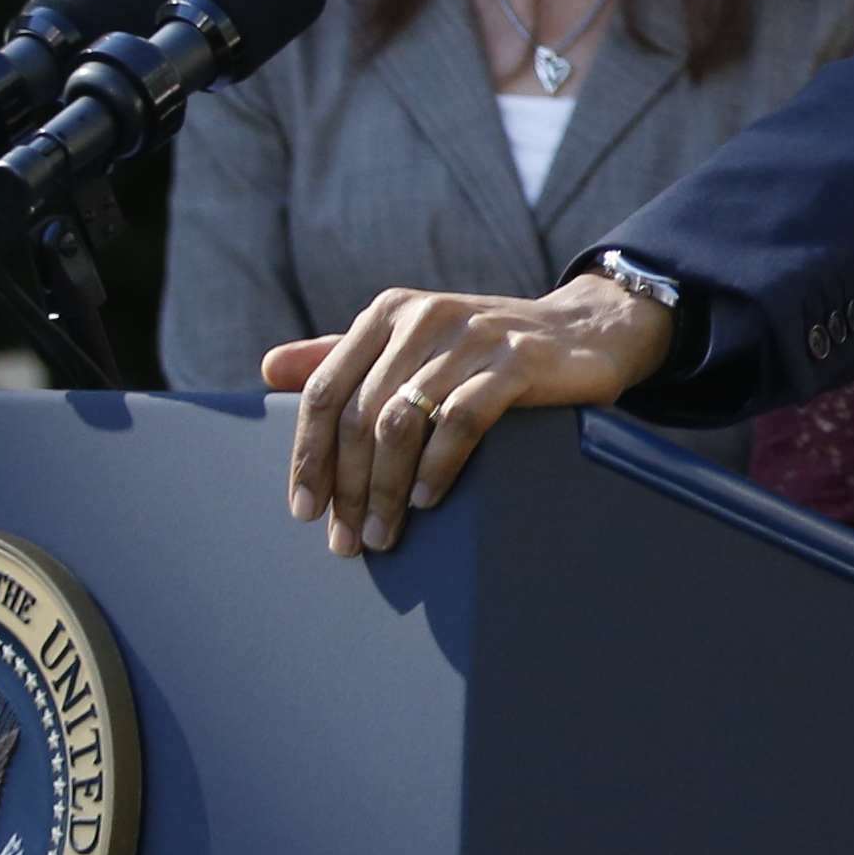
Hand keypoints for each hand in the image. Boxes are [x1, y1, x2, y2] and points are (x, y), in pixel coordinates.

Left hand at [267, 271, 674, 555]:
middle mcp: (422, 318)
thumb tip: (268, 369)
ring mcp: (471, 337)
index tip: (305, 511)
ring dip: (386, 489)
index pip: (325, 392)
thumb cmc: (486, 349)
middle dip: (348, 487)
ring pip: (403, 422)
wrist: (585, 331)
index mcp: (387, 314)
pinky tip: (426, 499)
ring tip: (385, 534)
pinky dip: (438, 466)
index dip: (308, 456)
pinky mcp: (516, 361)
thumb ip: (345, 356)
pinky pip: (461, 421)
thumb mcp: (414, 344)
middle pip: (361, 415)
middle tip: (349, 540)